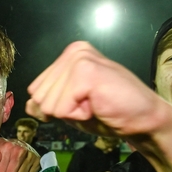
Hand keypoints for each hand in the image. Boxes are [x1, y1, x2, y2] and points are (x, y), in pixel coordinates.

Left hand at [26, 41, 171, 144]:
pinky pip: (61, 109)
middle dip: (63, 110)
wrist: (143, 120)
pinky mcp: (85, 72)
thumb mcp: (70, 108)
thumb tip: (29, 104)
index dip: (55, 106)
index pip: (35, 90)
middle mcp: (73, 51)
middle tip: (91, 104)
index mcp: (69, 55)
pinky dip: (79, 115)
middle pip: (39, 97)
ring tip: (95, 104)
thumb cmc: (110, 113)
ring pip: (48, 104)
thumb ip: (48, 103)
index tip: (83, 103)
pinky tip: (97, 105)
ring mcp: (79, 59)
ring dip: (72, 113)